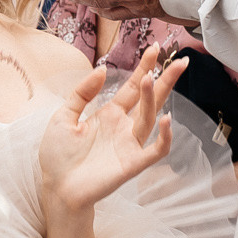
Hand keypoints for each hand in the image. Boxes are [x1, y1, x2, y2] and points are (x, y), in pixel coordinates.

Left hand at [41, 46, 180, 217]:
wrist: (56, 188)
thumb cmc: (58, 156)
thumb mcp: (63, 116)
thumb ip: (82, 93)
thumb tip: (102, 70)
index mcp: (109, 114)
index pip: (132, 87)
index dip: (144, 68)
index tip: (154, 49)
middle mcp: (123, 127)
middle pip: (149, 98)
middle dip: (165, 79)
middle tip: (181, 60)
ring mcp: (130, 145)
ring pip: (150, 117)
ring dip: (153, 98)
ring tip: (152, 78)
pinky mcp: (132, 163)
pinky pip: (156, 150)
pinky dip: (165, 137)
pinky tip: (167, 119)